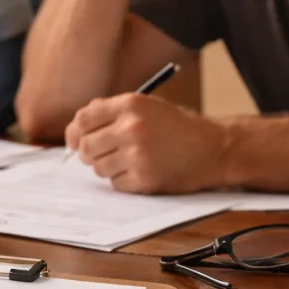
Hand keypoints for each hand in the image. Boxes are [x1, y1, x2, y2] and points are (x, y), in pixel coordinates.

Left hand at [64, 93, 228, 193]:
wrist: (215, 148)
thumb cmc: (179, 127)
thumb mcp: (148, 106)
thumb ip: (113, 111)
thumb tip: (78, 125)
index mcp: (130, 104)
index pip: (83, 119)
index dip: (74, 132)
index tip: (73, 141)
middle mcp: (131, 128)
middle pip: (85, 146)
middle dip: (88, 153)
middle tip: (100, 154)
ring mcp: (137, 155)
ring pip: (98, 167)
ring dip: (107, 167)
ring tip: (129, 161)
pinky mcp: (144, 179)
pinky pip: (116, 184)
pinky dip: (123, 181)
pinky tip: (141, 172)